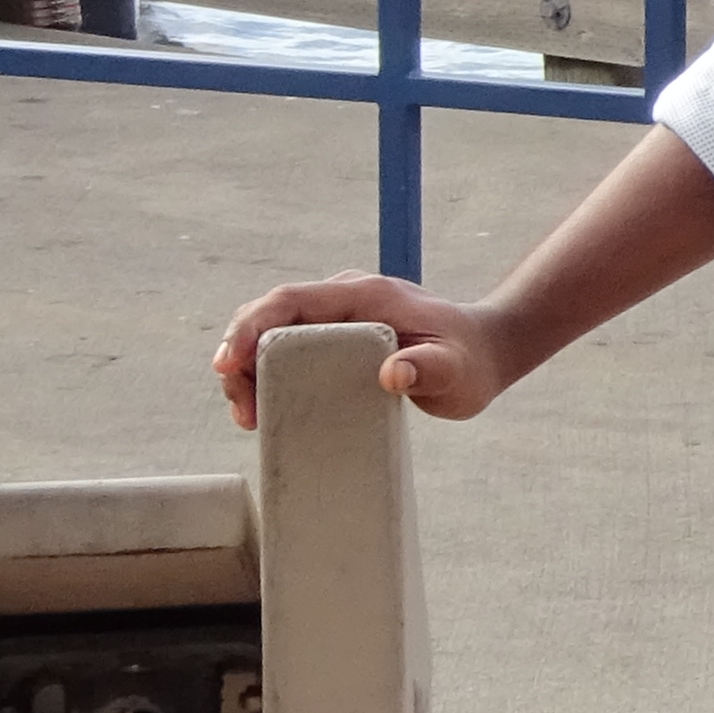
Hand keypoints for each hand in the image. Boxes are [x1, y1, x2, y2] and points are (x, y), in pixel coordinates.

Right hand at [215, 273, 513, 431]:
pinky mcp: (334, 337)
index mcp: (365, 295)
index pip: (290, 300)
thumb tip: (393, 375)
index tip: (230, 363)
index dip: (252, 327)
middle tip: (243, 409)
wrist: (483, 353)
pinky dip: (266, 374)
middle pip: (270, 316)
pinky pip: (286, 348)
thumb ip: (429, 369)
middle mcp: (344, 297)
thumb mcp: (455, 370)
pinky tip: (261, 408)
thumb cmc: (469, 362)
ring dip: (249, 370)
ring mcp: (337, 315)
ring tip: (249, 416)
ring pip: (271, 333)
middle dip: (241, 356)